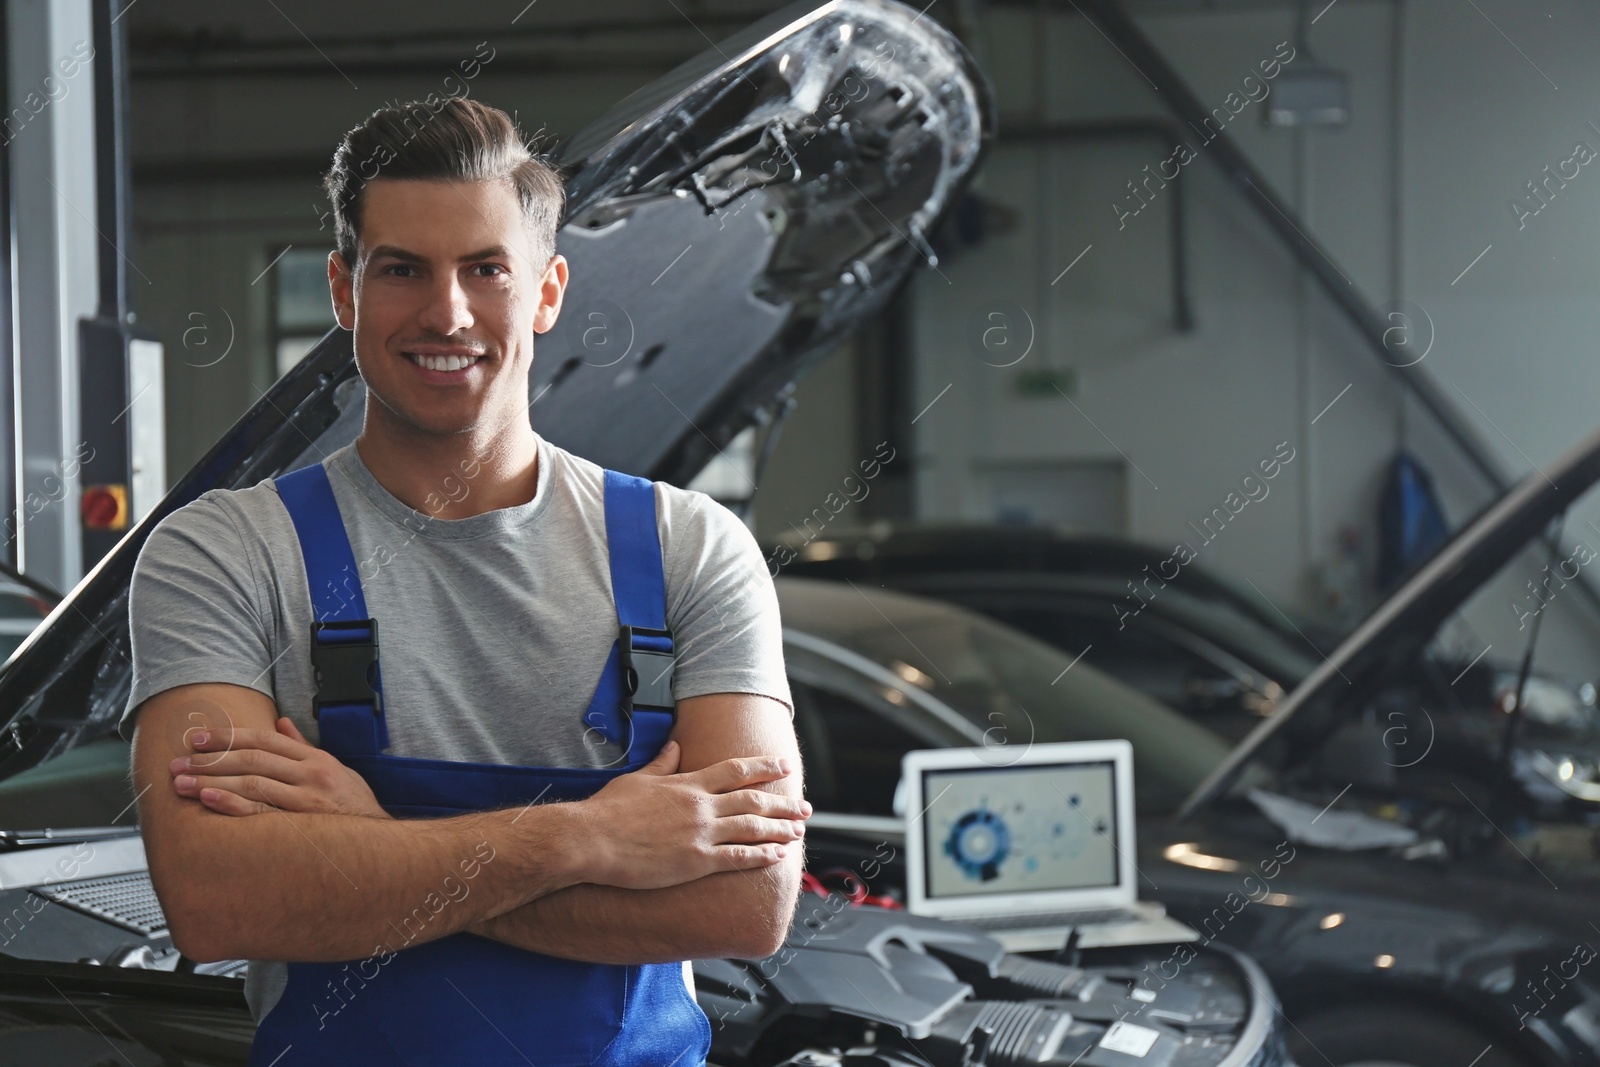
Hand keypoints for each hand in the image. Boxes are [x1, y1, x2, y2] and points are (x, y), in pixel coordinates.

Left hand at [171, 717, 389, 818]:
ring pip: (252, 782)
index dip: (228, 737)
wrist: (381, 842)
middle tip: (179, 762)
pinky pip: (261, 812)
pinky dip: (233, 803)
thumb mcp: (336, 769)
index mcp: (315, 758)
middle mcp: (310, 774)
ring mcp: (306, 799)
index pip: (264, 739)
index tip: (197, 739)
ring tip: (182, 783)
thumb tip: (280, 724)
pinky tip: (209, 799)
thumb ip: (303, 748)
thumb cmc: (354, 806)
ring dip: (212, 781)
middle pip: (252, 759)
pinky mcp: (302, 825)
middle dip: (210, 759)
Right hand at [573, 740, 809, 890]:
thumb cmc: (608, 810)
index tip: (784, 765)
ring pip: (752, 828)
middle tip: (805, 806)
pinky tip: (778, 855)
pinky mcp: (696, 862)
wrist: (592, 840)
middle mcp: (701, 806)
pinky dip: (761, 855)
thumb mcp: (637, 779)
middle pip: (753, 800)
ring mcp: (701, 834)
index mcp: (688, 784)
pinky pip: (737, 858)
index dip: (764, 767)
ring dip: (779, 829)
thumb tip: (675, 746)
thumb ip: (662, 764)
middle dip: (783, 803)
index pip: (735, 770)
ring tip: (799, 830)